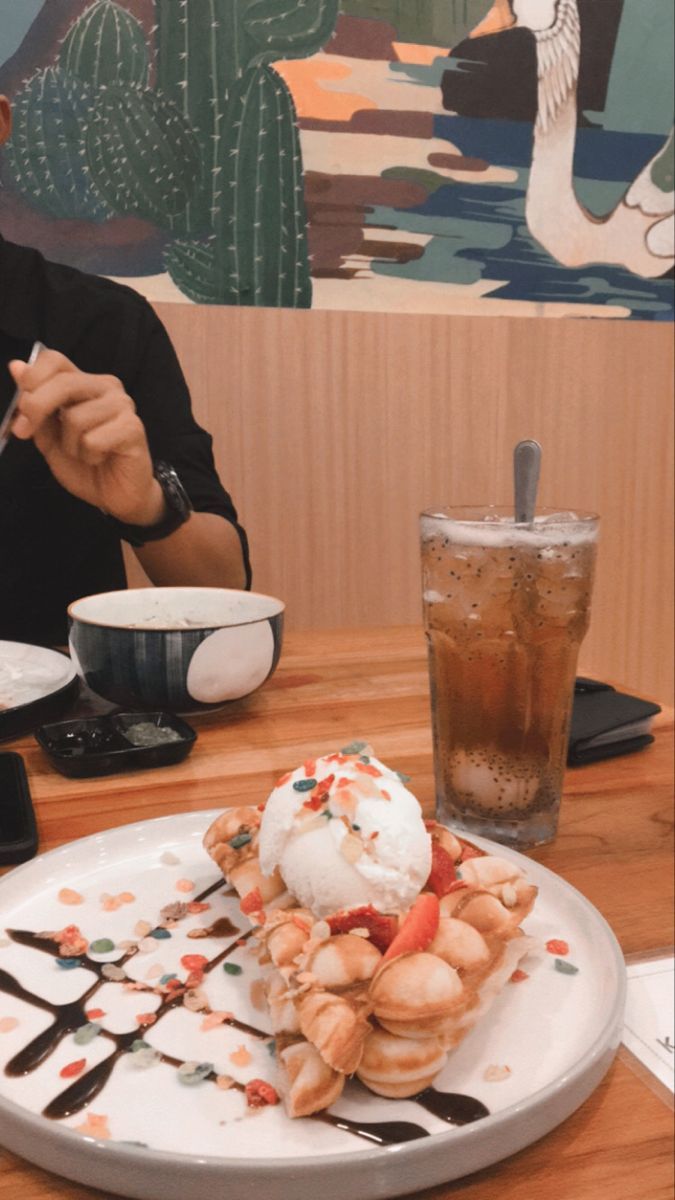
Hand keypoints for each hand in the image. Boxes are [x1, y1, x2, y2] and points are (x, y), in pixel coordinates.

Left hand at [9, 349, 165, 525]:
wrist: (116, 496)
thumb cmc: (85, 465)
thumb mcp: (48, 437)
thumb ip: (34, 406)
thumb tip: (16, 367)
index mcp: (84, 383)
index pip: (55, 360)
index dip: (32, 378)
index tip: (19, 407)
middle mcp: (106, 387)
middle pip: (63, 383)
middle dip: (37, 408)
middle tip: (25, 432)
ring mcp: (123, 406)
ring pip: (76, 418)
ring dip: (70, 445)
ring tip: (84, 453)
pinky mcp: (133, 428)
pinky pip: (93, 440)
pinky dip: (89, 456)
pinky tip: (100, 458)